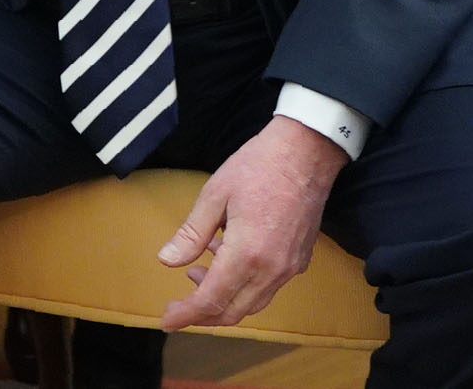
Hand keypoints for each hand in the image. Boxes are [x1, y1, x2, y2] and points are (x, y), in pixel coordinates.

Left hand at [157, 115, 348, 330]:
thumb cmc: (257, 167)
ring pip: (253, 302)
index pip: (212, 300)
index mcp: (248, 255)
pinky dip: (243, 284)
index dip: (186, 314)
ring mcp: (290, 267)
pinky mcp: (300, 259)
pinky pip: (268, 287)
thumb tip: (166, 261)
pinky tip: (224, 256)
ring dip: (223, 297)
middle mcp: (272, 270)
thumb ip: (191, 234)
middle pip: (234, 310)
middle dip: (203, 314)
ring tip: (195, 272)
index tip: (166, 321)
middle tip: (177, 304)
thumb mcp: (214, 195)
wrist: (306, 152)